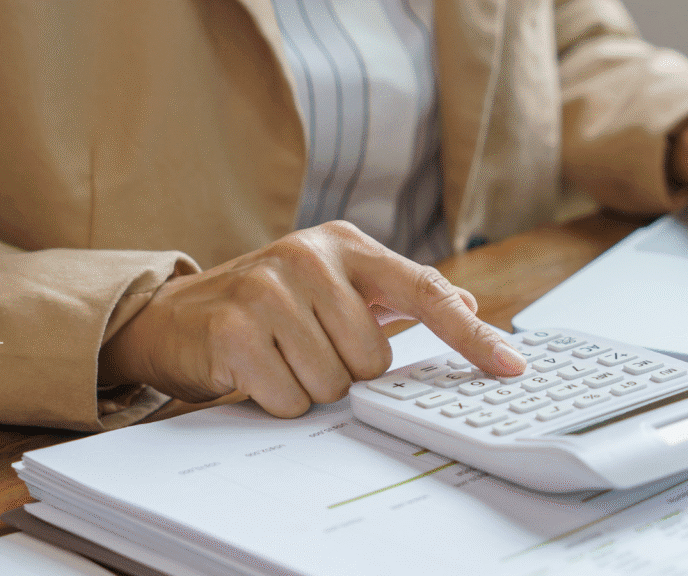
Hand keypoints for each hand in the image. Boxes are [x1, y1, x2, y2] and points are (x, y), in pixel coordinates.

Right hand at [100, 221, 525, 416]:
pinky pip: (291, 398)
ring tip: (279, 356)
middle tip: (307, 348)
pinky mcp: (236, 327)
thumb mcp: (334, 286)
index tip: (511, 366)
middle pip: (374, 359)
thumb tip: (467, 307)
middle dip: (345, 370)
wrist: (176, 316)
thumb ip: (398, 296)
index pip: (425, 290)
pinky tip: (255, 369)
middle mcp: (310, 256)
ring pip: (334, 383)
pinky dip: (277, 398)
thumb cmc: (269, 305)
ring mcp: (270, 288)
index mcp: (347, 244)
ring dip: (308, 386)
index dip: (471, 334)